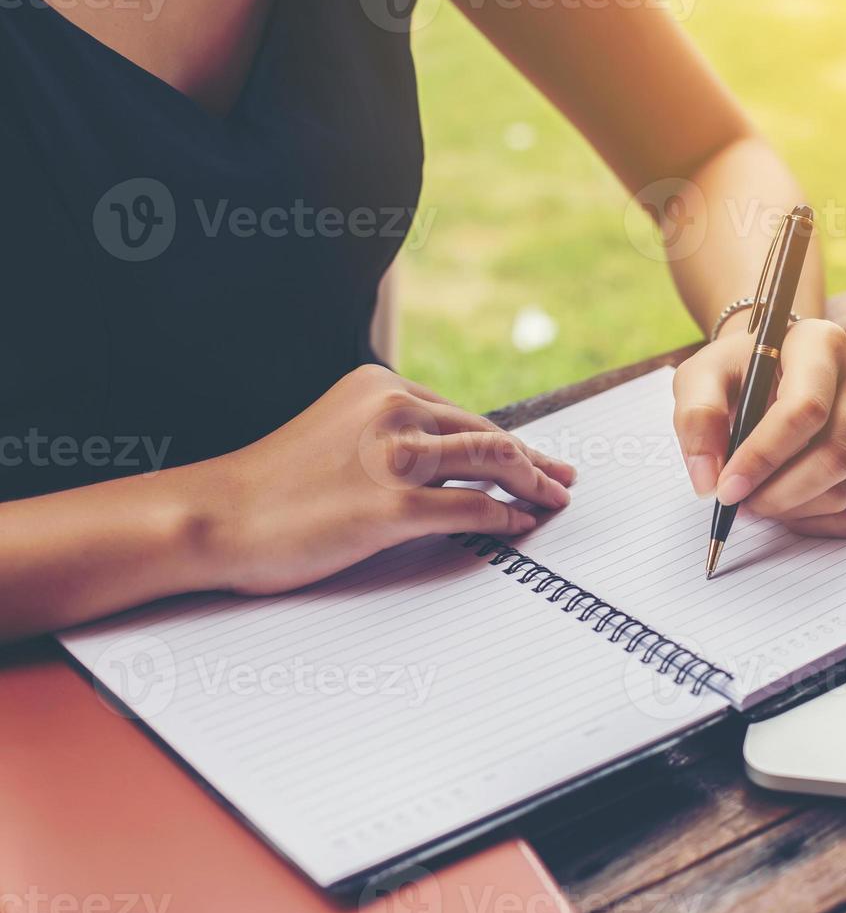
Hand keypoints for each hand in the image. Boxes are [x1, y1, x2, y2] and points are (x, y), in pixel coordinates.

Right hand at [198, 365, 575, 594]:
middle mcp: (394, 410)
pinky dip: (505, 516)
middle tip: (563, 479)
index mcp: (380, 387)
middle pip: (487, 433)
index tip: (534, 457)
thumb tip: (444, 459)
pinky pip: (473, 507)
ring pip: (492, 461)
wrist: (214, 516)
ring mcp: (395, 455)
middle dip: (534, 460)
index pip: (462, 415)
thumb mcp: (334, 433)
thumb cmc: (271, 486)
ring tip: (553, 502)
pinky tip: (519, 525)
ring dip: (532, 484)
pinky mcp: (392, 503)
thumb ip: (385, 434)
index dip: (507, 440)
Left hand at [673, 319, 845, 536]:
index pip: (806, 409)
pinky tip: (781, 501)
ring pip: (844, 487)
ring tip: (754, 498)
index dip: (764, 456)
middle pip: (834, 455)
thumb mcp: (702, 376)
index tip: (727, 487)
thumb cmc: (738, 369)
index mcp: (821, 343)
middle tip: (738, 503)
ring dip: (791, 509)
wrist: (768, 367)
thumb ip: (698, 418)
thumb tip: (709, 481)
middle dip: (779, 493)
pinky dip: (809, 520)